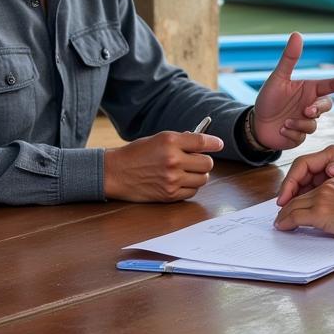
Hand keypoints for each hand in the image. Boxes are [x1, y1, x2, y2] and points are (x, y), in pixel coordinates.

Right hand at [103, 130, 222, 201]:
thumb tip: (203, 144)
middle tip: (197, 160)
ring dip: (199, 175)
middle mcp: (173, 160)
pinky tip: (180, 181)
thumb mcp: (158, 139)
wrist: (115, 173)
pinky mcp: (169, 194)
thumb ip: (181, 141)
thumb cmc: (136, 154)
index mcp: (170, 141)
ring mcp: (172, 179)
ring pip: (203, 178)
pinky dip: (190, 187)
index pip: (202, 141)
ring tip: (188, 171)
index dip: (214, 143)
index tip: (218, 144)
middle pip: (207, 163)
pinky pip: (192, 191)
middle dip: (204, 161)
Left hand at [253, 32, 333, 147]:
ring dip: (299, 123)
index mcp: (309, 90)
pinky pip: (302, 137)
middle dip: (319, 108)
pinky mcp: (300, 137)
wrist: (256, 124)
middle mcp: (310, 105)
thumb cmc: (268, 99)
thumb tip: (297, 34)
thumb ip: (289, 58)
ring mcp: (306, 122)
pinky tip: (281, 129)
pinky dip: (291, 133)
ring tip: (285, 122)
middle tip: (307, 110)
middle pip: (326, 106)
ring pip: (313, 124)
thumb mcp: (278, 78)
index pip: (328, 85)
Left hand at [274, 176, 333, 241]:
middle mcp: (326, 186)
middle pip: (298, 196)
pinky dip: (285, 222)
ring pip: (293, 206)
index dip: (298, 198)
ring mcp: (322, 199)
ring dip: (283, 216)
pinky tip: (282, 227)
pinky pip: (295, 217)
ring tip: (278, 224)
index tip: (293, 206)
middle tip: (280, 216)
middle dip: (287, 207)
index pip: (310, 189)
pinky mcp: (320, 213)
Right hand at [276, 144, 333, 206]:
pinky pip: (311, 191)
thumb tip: (329, 169)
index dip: (290, 181)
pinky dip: (303, 200)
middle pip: (299, 174)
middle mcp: (325, 162)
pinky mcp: (329, 185)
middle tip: (281, 208)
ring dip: (294, 197)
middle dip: (288, 190)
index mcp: (330, 153)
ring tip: (286, 212)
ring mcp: (326, 173)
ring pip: (303, 184)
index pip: (301, 165)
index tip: (284, 197)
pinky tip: (299, 212)